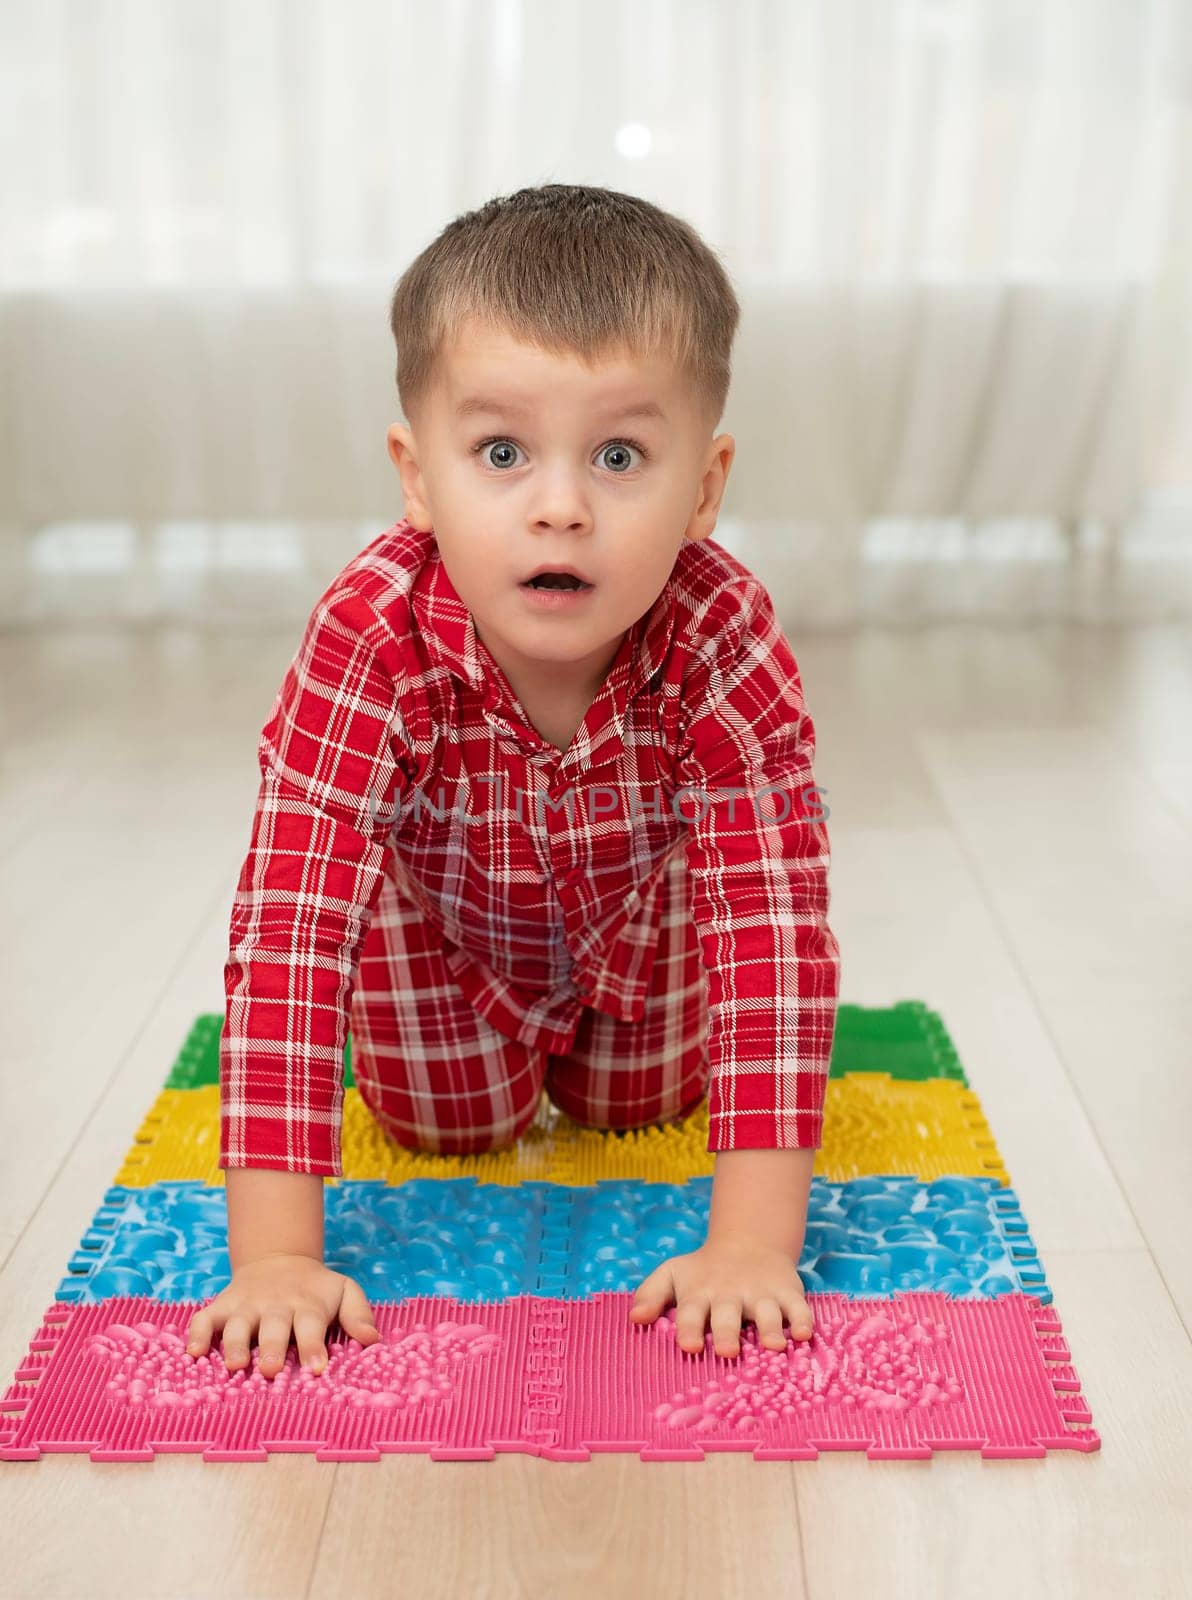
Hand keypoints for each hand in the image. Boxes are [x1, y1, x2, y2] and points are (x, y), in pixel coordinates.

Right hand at [184, 1252, 381, 1379]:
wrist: (279, 1259)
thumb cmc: (315, 1289)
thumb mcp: (344, 1291)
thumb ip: (358, 1314)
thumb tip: (373, 1340)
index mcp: (306, 1304)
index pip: (310, 1325)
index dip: (313, 1346)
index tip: (316, 1368)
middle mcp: (274, 1305)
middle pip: (273, 1326)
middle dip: (273, 1347)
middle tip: (273, 1369)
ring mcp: (246, 1305)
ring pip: (237, 1324)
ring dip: (235, 1344)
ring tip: (235, 1365)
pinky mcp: (222, 1306)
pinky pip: (204, 1318)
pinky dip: (196, 1333)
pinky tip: (193, 1353)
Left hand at [629, 1233, 814, 1357]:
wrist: (748, 1242)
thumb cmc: (703, 1271)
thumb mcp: (672, 1274)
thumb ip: (650, 1294)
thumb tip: (634, 1318)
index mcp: (700, 1293)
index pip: (691, 1311)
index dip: (689, 1327)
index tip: (689, 1345)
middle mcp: (730, 1294)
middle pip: (728, 1314)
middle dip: (728, 1331)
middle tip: (728, 1350)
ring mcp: (761, 1293)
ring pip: (767, 1312)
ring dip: (770, 1328)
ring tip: (772, 1345)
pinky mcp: (787, 1292)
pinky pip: (798, 1306)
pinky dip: (803, 1319)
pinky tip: (804, 1334)